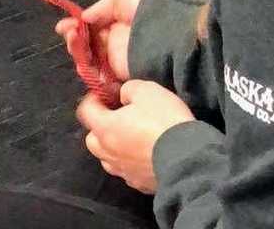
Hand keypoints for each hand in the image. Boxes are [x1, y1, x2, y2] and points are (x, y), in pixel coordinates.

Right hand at [55, 0, 148, 81]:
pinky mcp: (121, 75)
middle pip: (87, 44)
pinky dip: (88, 71)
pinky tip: (82, 62)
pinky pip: (100, 76)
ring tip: (73, 40)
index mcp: (117, 22)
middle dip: (74, 38)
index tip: (63, 26)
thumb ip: (100, 8)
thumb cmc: (147, 8)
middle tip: (69, 32)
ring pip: (90, 60)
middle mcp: (115, 42)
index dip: (76, 27)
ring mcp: (118, 59)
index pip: (91, 27)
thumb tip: (83, 18)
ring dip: (78, 51)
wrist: (169, 30)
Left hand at [77, 81, 194, 194]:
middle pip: (92, 139)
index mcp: (105, 128)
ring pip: (108, 159)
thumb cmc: (164, 121)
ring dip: (114, 147)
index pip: (85, 111)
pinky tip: (145, 155)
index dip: (94, 98)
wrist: (189, 158)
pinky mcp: (140, 184)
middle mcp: (109, 152)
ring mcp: (124, 171)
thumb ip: (127, 89)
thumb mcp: (146, 90)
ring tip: (132, 138)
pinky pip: (127, 171)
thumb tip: (122, 96)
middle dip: (100, 127)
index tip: (107, 93)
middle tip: (118, 117)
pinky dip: (131, 162)